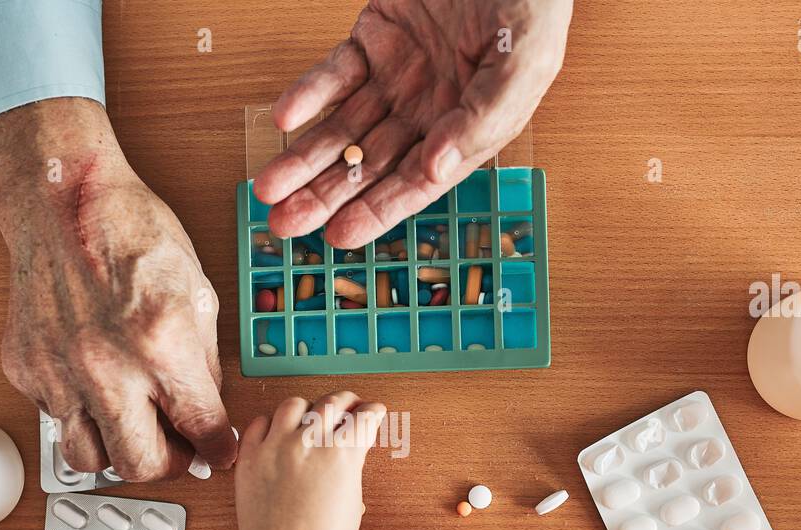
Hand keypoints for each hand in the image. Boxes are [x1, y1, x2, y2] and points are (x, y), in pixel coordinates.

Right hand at [0, 98, 235, 479]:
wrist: (62, 200)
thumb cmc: (131, 232)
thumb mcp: (197, 293)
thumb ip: (204, 363)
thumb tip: (211, 413)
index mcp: (162, 346)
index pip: (202, 430)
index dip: (219, 449)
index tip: (219, 452)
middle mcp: (107, 368)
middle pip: (140, 466)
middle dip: (168, 466)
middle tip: (178, 450)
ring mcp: (60, 373)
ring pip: (88, 458)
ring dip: (116, 451)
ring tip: (134, 427)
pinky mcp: (27, 369)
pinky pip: (56, 418)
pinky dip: (80, 414)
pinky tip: (96, 386)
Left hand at [222, 392, 386, 529]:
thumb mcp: (352, 503)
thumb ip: (350, 469)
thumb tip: (349, 452)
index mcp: (341, 455)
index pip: (365, 416)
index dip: (373, 411)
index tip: (374, 411)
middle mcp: (308, 444)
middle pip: (332, 402)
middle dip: (346, 401)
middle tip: (349, 405)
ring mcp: (275, 447)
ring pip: (294, 404)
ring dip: (308, 407)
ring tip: (311, 416)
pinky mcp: (249, 457)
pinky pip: (258, 423)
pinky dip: (271, 423)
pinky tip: (278, 431)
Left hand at [253, 0, 573, 248]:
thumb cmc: (531, 5)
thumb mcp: (522, 63)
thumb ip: (483, 118)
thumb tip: (436, 169)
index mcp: (468, 131)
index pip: (415, 184)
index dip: (376, 211)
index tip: (339, 235)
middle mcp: (429, 111)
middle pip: (368, 165)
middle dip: (325, 195)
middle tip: (284, 223)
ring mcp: (398, 76)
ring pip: (343, 128)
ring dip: (305, 158)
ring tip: (268, 187)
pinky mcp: (375, 38)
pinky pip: (335, 73)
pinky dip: (309, 94)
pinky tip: (286, 118)